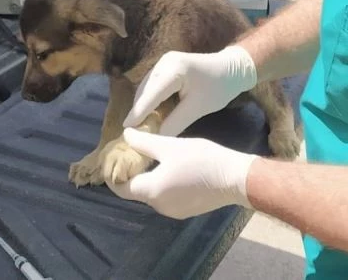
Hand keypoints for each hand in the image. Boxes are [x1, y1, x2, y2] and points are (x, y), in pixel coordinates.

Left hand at [106, 128, 257, 218]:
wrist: (234, 178)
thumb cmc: (200, 159)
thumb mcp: (170, 146)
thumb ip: (144, 143)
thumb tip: (125, 135)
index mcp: (151, 191)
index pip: (121, 188)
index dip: (114, 175)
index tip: (113, 159)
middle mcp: (159, 206)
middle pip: (136, 191)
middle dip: (132, 173)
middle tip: (133, 151)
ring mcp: (173, 211)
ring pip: (151, 193)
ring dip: (148, 177)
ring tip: (151, 156)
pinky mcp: (186, 210)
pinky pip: (165, 197)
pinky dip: (161, 184)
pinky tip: (170, 168)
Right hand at [123, 45, 257, 135]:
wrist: (232, 69)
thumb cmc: (218, 88)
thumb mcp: (197, 109)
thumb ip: (175, 123)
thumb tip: (156, 138)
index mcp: (174, 70)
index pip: (151, 95)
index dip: (137, 112)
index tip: (125, 128)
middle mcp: (164, 62)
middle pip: (145, 90)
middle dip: (138, 110)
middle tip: (131, 132)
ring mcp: (164, 62)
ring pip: (147, 87)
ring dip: (142, 104)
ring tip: (137, 125)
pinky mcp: (166, 65)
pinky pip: (153, 84)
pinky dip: (149, 98)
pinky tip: (149, 112)